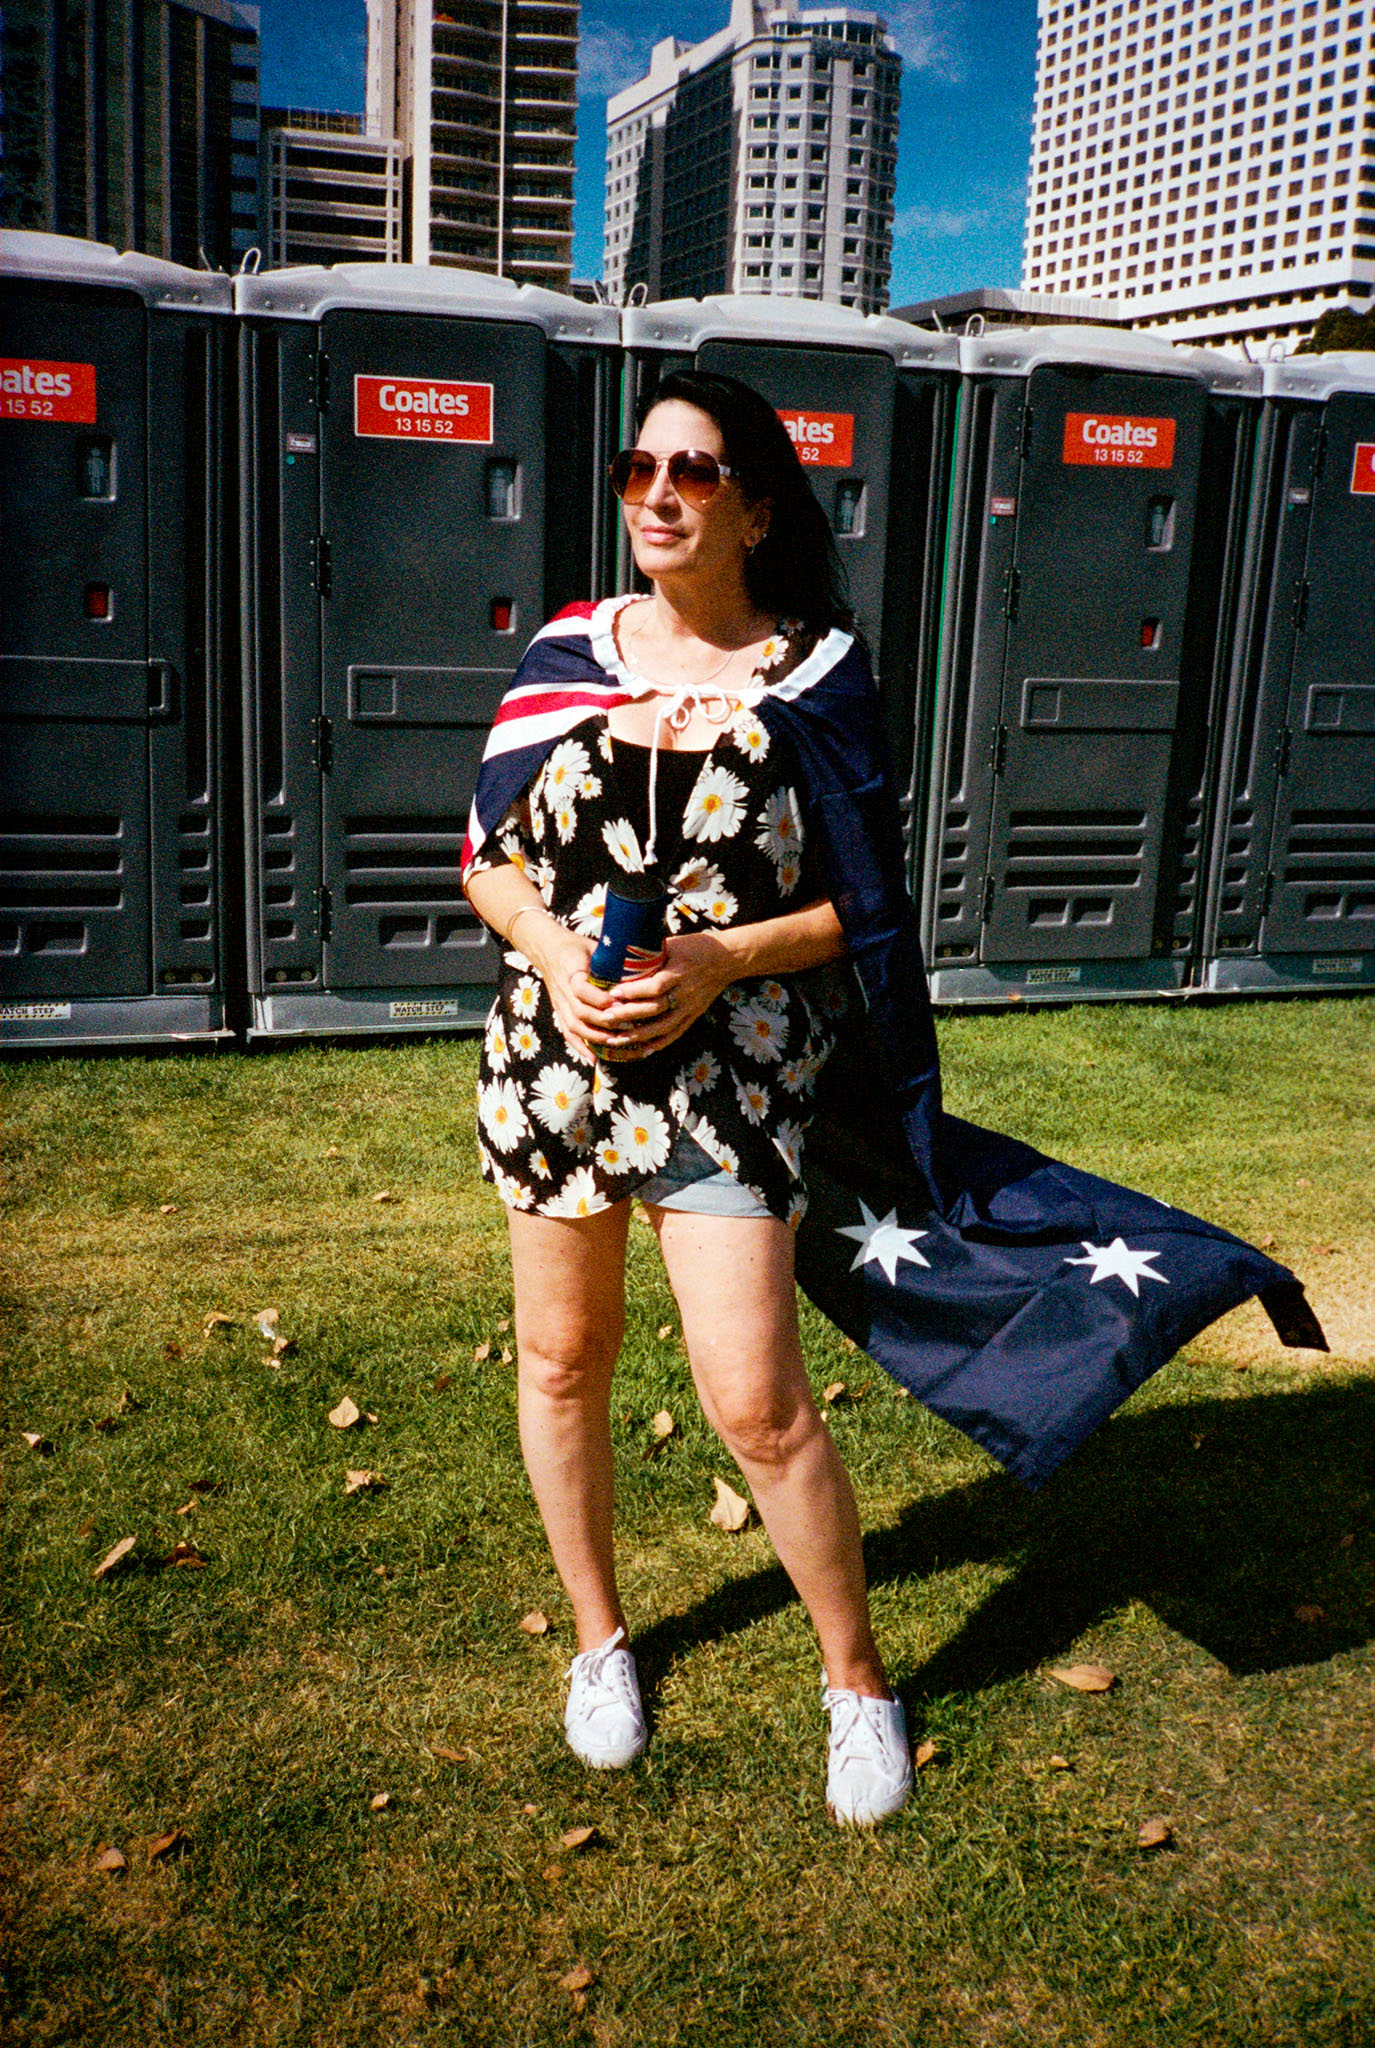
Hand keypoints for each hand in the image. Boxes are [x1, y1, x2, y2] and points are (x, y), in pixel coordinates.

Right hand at [517, 914, 630, 1060]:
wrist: (548, 950)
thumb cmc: (577, 947)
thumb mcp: (594, 947)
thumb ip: (613, 959)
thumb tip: (644, 963)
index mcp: (571, 971)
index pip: (582, 989)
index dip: (600, 998)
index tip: (620, 1003)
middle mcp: (563, 990)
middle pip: (580, 1012)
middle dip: (604, 1022)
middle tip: (626, 1027)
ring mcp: (559, 1004)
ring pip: (574, 1025)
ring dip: (595, 1037)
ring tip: (616, 1043)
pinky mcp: (559, 1012)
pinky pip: (568, 1032)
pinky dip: (580, 1047)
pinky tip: (594, 1059)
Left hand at [597, 931, 734, 1059]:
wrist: (728, 959)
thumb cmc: (697, 947)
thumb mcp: (675, 943)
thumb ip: (651, 952)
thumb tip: (621, 952)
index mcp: (680, 972)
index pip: (655, 986)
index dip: (633, 991)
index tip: (612, 992)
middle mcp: (686, 993)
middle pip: (655, 1008)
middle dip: (628, 1015)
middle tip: (606, 1018)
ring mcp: (691, 1007)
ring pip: (663, 1026)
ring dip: (639, 1035)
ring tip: (617, 1039)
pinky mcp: (694, 1015)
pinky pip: (676, 1033)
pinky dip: (659, 1043)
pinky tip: (642, 1050)